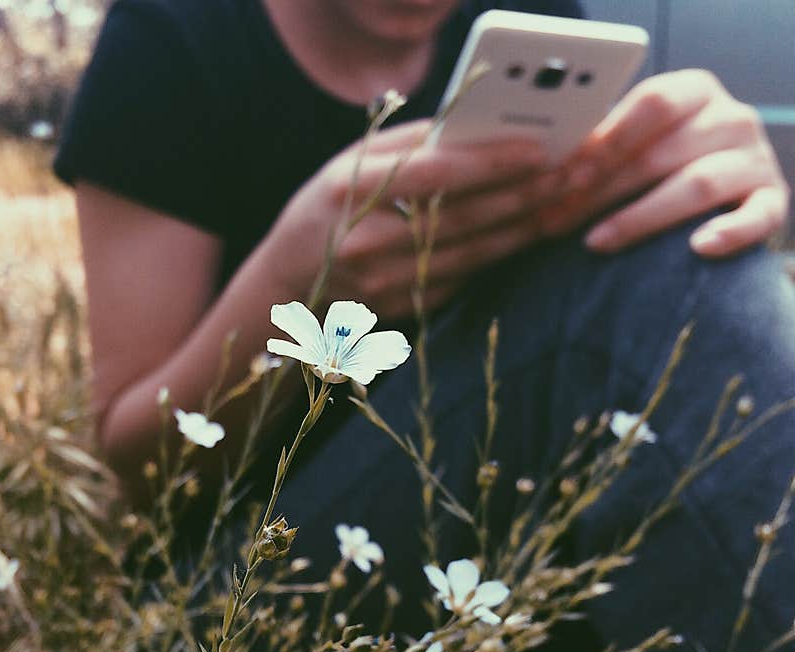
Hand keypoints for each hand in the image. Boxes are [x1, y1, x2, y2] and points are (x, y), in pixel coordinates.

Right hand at [264, 120, 557, 317]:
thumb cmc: (328, 209)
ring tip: (563, 204)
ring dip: (522, 230)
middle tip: (574, 175)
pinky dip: (497, 258)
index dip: (491, 163)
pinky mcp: (400, 310)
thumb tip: (482, 129)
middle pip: (461, 219)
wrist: (289, 282)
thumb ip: (411, 148)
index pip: (433, 175)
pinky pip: (459, 280)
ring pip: (469, 256)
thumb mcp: (352, 165)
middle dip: (524, 196)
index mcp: (350, 191)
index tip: (540, 149)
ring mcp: (382, 283)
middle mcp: (365, 241)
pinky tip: (526, 236)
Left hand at [539, 69, 789, 257]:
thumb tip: (540, 171)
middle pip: (660, 153)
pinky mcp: (772, 201)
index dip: (604, 140)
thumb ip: (601, 147)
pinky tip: (697, 248)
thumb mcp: (635, 143)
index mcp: (693, 91)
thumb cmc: (661, 165)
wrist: (725, 189)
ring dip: (639, 217)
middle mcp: (730, 118)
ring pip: (697, 185)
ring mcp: (755, 160)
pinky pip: (756, 218)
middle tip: (555, 220)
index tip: (561, 175)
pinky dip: (729, 233)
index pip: (650, 104)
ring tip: (594, 243)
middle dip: (600, 191)